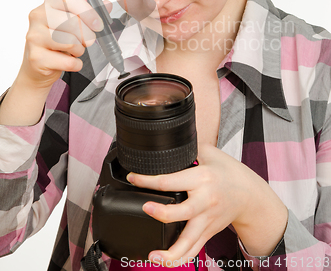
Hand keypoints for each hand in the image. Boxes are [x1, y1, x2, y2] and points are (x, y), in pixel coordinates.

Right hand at [19, 0, 110, 88]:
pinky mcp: (36, 57)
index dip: (89, 12)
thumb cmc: (57, 39)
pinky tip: (69, 60)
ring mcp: (34, 37)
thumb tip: (107, 5)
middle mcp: (39, 17)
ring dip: (80, 50)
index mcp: (49, 3)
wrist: (38, 64)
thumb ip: (90, 13)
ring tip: (75, 50)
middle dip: (87, 35)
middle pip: (73, 22)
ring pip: (70, 42)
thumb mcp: (73, 22)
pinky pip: (68, 62)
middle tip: (87, 41)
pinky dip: (75, 64)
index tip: (98, 24)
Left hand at [127, 143, 287, 266]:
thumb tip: (166, 143)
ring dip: (169, 252)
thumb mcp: (209, 153)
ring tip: (152, 255)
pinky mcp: (207, 232)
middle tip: (145, 207)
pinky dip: (178, 259)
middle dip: (161, 212)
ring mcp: (207, 220)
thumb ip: (188, 149)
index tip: (133, 178)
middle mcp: (205, 201)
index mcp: (202, 178)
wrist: (250, 194)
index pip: (171, 180)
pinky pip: (193, 251)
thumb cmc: (229, 172)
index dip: (148, 180)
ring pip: (188, 241)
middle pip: (182, 212)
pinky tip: (161, 260)